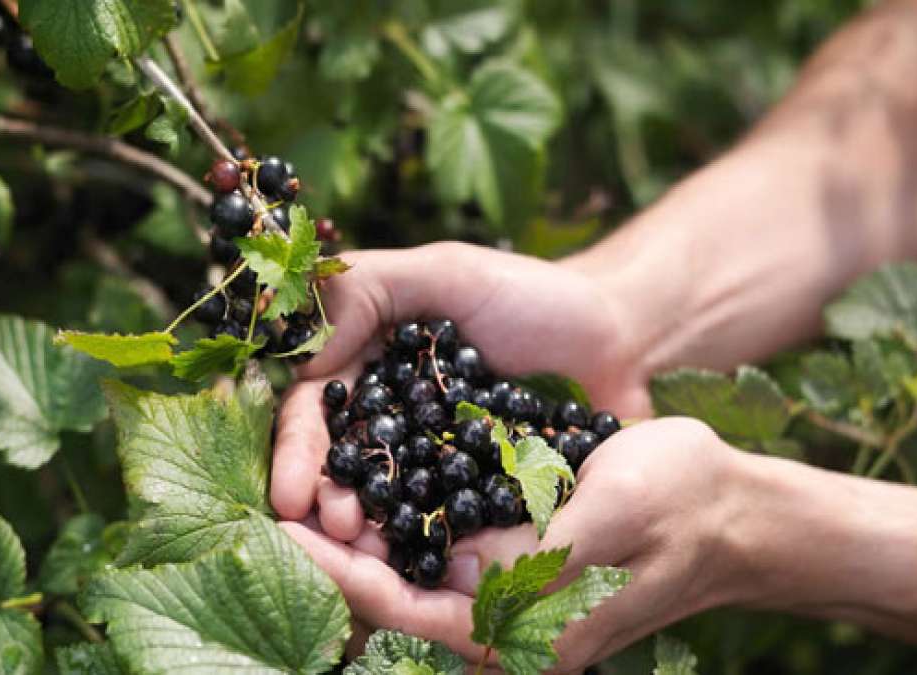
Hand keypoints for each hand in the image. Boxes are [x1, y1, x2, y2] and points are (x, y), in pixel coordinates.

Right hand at [271, 242, 650, 539]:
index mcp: (366, 369)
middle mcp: (390, 424)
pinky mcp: (480, 503)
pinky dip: (428, 553)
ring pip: (386, 509)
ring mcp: (434, 469)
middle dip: (327, 505)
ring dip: (367, 540)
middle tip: (335, 531)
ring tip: (366, 561)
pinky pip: (446, 531)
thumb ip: (367, 287)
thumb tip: (304, 352)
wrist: (623, 338)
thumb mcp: (447, 271)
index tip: (293, 495)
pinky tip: (421, 573)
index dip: (299, 454)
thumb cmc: (534, 295)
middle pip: (340, 471)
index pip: (314, 414)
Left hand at [280, 417, 744, 670]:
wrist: (735, 510)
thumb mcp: (611, 517)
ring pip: (410, 574)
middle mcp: (506, 630)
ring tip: (301, 490)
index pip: (406, 612)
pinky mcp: (512, 567)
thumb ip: (533, 555)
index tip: (288, 530)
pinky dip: (397, 522)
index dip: (341, 573)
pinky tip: (365, 482)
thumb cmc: (682, 506)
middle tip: (276, 503)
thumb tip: (448, 571)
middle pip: (395, 600)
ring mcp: (508, 600)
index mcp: (524, 635)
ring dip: (359, 536)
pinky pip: (438, 551)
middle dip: (335, 556)